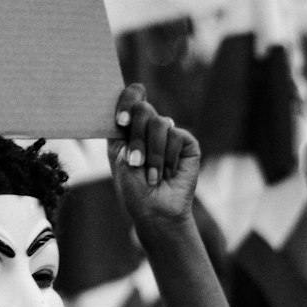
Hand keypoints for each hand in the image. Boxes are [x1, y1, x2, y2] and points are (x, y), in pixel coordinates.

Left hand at [107, 84, 198, 235]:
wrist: (155, 210)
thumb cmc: (133, 187)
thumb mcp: (119, 156)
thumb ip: (121, 128)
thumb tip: (128, 97)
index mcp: (130, 126)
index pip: (132, 96)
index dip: (127, 102)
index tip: (121, 122)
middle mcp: (150, 126)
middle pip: (143, 109)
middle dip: (137, 139)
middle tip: (135, 162)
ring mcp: (170, 133)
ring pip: (160, 123)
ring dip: (152, 154)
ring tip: (151, 175)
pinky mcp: (187, 142)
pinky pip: (175, 136)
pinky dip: (167, 159)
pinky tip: (168, 174)